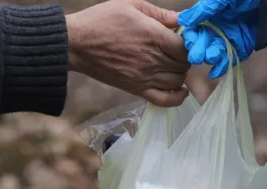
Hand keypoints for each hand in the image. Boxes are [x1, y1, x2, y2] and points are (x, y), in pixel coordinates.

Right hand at [66, 0, 189, 106]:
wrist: (77, 44)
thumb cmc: (101, 21)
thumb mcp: (131, 5)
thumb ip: (159, 13)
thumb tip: (180, 19)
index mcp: (154, 36)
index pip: (186, 47)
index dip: (189, 44)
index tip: (183, 39)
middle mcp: (153, 59)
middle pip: (184, 64)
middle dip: (184, 57)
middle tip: (175, 51)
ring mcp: (145, 77)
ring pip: (178, 81)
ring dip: (179, 73)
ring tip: (171, 65)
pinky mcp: (137, 89)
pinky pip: (165, 100)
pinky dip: (177, 98)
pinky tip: (179, 90)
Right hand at [178, 0, 258, 77]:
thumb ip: (204, 9)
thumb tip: (183, 19)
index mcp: (209, 16)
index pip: (194, 30)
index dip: (191, 37)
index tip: (189, 42)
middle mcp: (216, 30)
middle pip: (203, 43)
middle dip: (199, 50)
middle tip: (196, 56)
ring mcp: (228, 40)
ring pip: (215, 52)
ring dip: (211, 56)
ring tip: (211, 57)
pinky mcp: (240, 49)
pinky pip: (229, 59)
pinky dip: (221, 66)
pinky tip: (215, 71)